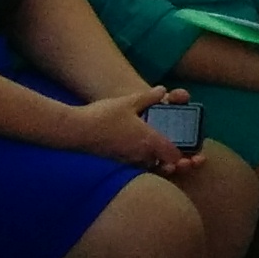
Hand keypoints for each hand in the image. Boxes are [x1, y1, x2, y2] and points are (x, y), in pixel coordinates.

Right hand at [58, 86, 194, 173]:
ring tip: (156, 149)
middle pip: (164, 165)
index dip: (182, 154)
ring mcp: (127, 160)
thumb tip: (162, 91)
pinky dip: (140, 161)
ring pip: (149, 166)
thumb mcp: (128, 102)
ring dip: (156, 162)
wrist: (73, 131)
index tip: (185, 148)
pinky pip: (135, 166)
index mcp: (149, 140)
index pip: (174, 155)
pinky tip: (136, 150)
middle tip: (176, 154)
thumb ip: (148, 97)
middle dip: (172, 162)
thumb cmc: (102, 116)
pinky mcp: (115, 162)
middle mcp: (141, 155)